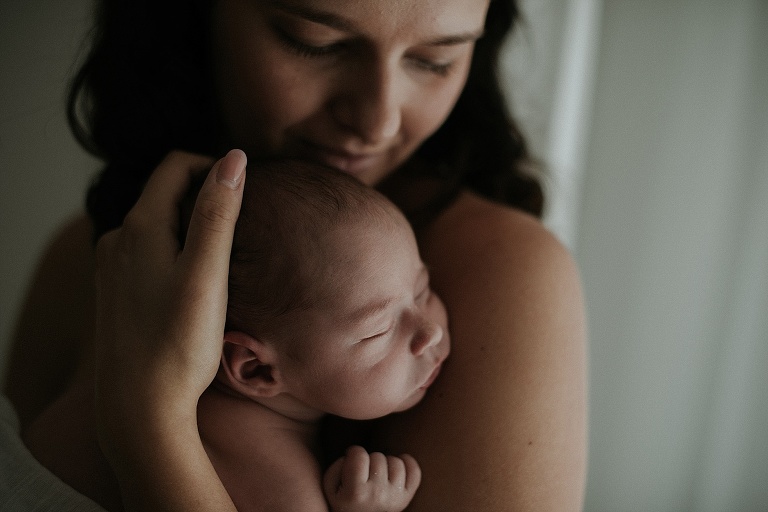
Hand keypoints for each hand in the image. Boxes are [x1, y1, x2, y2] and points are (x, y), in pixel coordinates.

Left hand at [92, 150, 244, 511]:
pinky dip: (175, 252)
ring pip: (158, 225)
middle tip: (243, 222)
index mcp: (139, 227)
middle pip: (165, 193)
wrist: (139, 408)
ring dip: (190, 226)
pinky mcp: (117, 293)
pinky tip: (195, 282)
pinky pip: (149, 253)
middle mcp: (118, 240)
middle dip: (204, 196)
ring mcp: (114, 268)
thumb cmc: (178, 342)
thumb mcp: (206, 272)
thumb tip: (234, 158)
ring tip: (224, 254)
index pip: (175, 166)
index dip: (212, 166)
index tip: (246, 188)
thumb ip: (218, 212)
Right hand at [323, 446, 420, 511]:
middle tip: (364, 471)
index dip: (354, 453)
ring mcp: (394, 497)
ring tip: (377, 473)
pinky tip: (396, 465)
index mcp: (355, 492)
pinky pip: (414, 471)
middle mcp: (377, 495)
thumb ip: (336, 468)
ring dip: (386, 463)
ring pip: (396, 462)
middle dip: (369, 460)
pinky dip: (408, 463)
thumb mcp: (329, 489)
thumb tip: (353, 454)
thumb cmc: (343, 503)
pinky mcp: (405, 498)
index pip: (359, 454)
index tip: (351, 459)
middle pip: (377, 456)